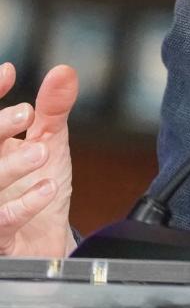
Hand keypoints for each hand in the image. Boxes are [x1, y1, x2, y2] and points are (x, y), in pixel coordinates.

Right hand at [0, 63, 77, 256]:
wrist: (46, 236)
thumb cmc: (40, 184)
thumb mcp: (50, 140)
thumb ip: (53, 108)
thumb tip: (64, 71)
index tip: (8, 71)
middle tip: (25, 114)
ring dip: (10, 166)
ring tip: (41, 151)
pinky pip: (2, 221)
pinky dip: (24, 205)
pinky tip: (47, 189)